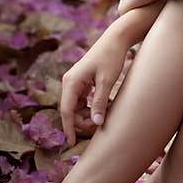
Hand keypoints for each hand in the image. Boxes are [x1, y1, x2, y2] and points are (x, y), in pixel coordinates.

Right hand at [59, 31, 128, 145]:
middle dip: (82, 121)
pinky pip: (82, 101)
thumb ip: (100, 102)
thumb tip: (96, 123)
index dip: (69, 128)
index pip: (66, 111)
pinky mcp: (82, 82)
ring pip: (76, 107)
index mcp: (71, 82)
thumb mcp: (107, 81)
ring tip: (105, 114)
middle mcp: (69, 82)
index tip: (72, 143)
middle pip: (70, 110)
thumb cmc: (111, 57)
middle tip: (100, 124)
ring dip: (87, 114)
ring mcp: (75, 82)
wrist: (116, 39)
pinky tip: (104, 108)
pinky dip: (91, 107)